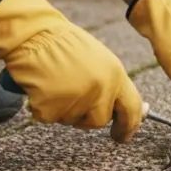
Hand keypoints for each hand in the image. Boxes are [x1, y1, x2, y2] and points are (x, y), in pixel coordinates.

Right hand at [0, 0, 142, 140]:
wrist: (34, 34)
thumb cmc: (64, 44)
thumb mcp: (100, 60)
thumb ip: (114, 84)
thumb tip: (136, 110)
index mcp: (116, 75)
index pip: (132, 109)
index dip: (129, 126)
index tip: (123, 136)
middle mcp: (101, 90)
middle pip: (99, 120)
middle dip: (87, 117)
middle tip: (73, 102)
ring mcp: (76, 100)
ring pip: (72, 120)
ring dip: (63, 109)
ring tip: (55, 84)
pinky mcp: (51, 107)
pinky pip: (48, 117)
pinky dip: (42, 107)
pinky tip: (41, 88)